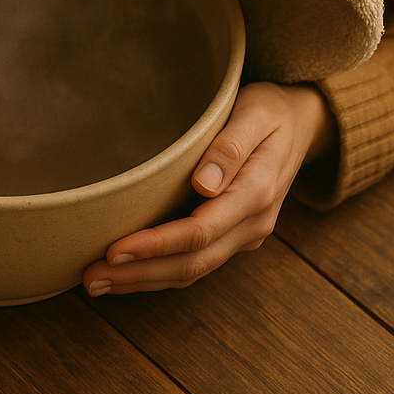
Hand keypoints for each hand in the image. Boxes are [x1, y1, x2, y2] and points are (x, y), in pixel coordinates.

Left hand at [82, 81, 336, 295]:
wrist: (304, 124)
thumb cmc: (270, 111)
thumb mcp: (255, 114)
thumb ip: (231, 147)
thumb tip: (204, 184)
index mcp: (256, 194)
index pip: (199, 232)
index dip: (155, 246)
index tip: (113, 250)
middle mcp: (253, 223)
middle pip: (191, 262)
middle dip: (139, 274)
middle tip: (90, 278)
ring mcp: (245, 234)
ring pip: (192, 271)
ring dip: (144, 280)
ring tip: (97, 282)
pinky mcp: (234, 235)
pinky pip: (196, 263)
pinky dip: (159, 272)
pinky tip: (128, 273)